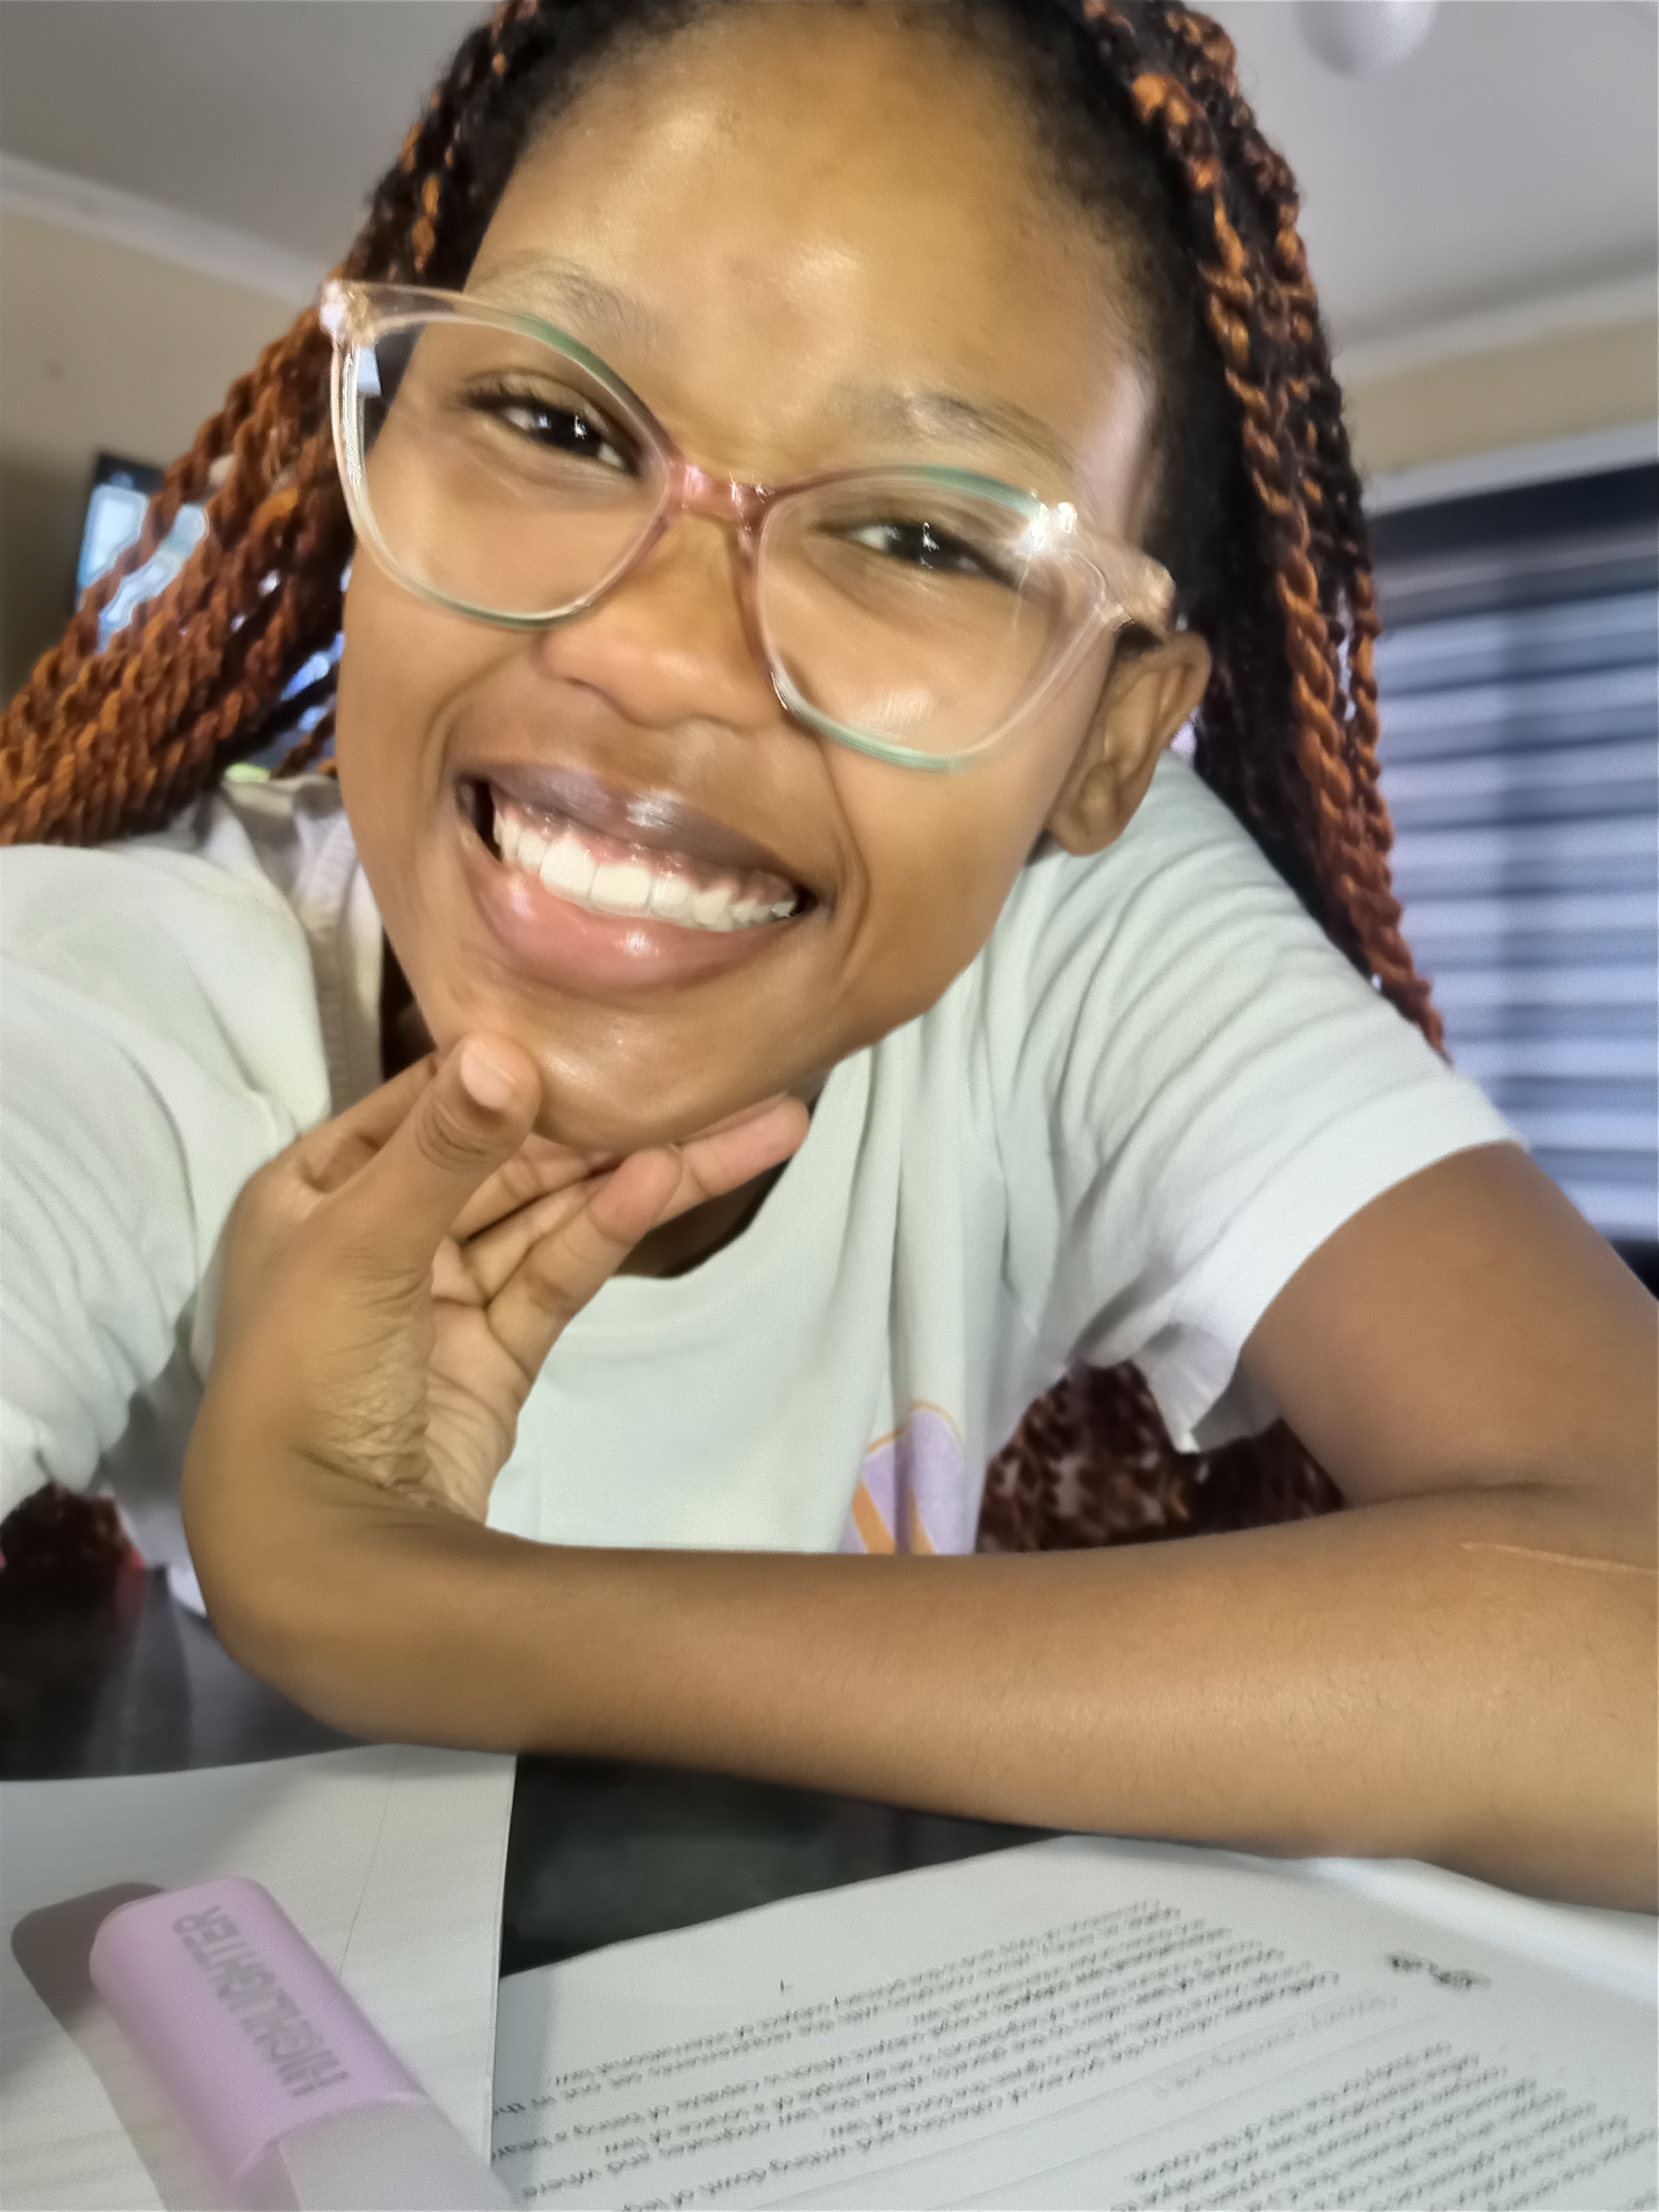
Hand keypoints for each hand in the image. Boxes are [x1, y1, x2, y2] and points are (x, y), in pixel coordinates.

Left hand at [187, 1037, 807, 1530]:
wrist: (322, 1549)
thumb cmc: (306, 1378)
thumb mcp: (359, 1246)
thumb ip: (443, 1151)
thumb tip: (508, 1049)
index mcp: (321, 1186)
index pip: (432, 1099)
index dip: (517, 1059)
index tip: (607, 1012)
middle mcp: (382, 1228)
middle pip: (512, 1155)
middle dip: (608, 1118)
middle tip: (717, 1075)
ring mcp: (446, 1294)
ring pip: (553, 1211)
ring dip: (641, 1168)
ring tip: (751, 1126)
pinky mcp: (499, 1351)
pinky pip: (560, 1270)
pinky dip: (613, 1226)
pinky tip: (671, 1180)